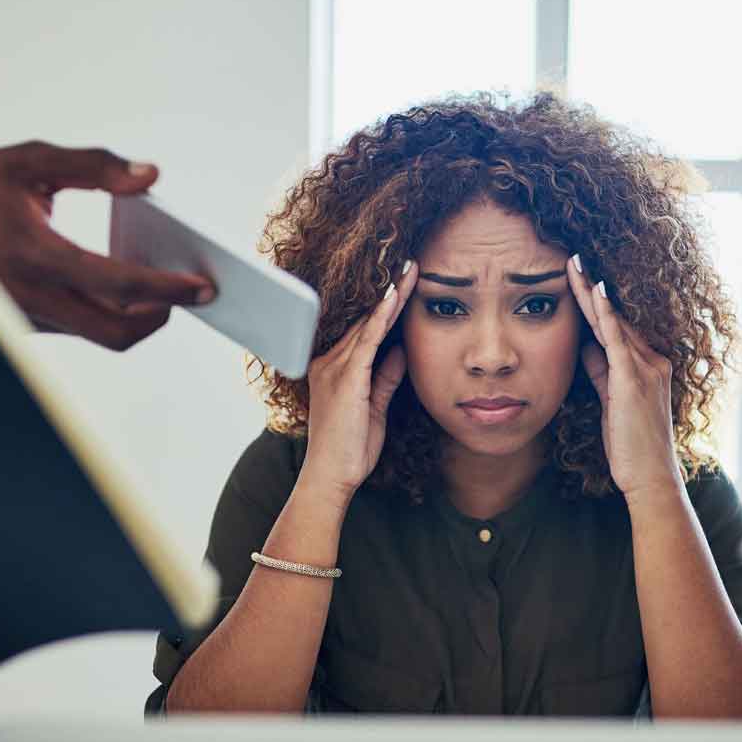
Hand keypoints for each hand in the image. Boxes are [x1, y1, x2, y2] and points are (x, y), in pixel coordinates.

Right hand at [0, 141, 215, 349]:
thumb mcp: (32, 160)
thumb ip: (95, 165)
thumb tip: (150, 176)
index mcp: (35, 254)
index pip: (118, 285)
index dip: (167, 290)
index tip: (202, 286)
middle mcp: (31, 296)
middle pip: (117, 332)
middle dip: (162, 315)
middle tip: (191, 292)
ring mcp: (27, 317)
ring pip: (100, 334)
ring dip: (137, 315)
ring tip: (165, 284)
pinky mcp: (25, 324)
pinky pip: (79, 327)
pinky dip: (109, 311)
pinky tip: (128, 284)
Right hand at [298, 262, 417, 504]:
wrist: (331, 476)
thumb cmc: (350, 449)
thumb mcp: (375, 408)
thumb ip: (385, 378)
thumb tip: (401, 351)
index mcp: (334, 369)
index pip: (364, 330)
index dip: (385, 307)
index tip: (405, 284)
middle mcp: (329, 363)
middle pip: (365, 320)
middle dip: (390, 292)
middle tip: (412, 265)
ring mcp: (334, 369)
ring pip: (367, 324)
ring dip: (391, 297)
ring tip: (411, 272)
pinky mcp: (345, 379)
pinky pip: (367, 341)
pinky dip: (382, 318)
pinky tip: (395, 298)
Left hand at [567, 255, 679, 500]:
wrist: (650, 477)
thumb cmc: (631, 447)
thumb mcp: (613, 402)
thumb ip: (603, 373)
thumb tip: (586, 348)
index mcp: (647, 366)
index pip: (616, 327)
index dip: (596, 303)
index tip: (578, 279)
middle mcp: (652, 361)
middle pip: (615, 317)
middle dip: (592, 288)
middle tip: (572, 258)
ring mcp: (646, 369)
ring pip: (614, 323)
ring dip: (593, 293)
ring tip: (574, 265)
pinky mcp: (634, 380)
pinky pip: (617, 340)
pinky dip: (606, 315)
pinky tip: (595, 293)